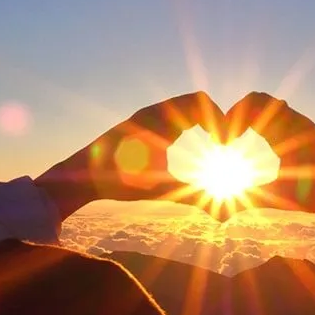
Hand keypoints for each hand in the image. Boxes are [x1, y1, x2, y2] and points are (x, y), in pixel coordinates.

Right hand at [35, 92, 224, 220]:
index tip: (227, 145)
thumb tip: (221, 215)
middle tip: (228, 140)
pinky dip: (188, 120)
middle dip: (220, 115)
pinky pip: (167, 110)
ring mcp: (146, 115)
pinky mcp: (136, 120)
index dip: (219, 123)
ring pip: (187, 99)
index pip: (199, 112)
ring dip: (209, 116)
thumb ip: (191, 196)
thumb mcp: (166, 190)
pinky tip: (194, 140)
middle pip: (198, 99)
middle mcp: (158, 116)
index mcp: (166, 128)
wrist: (86, 181)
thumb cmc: (122, 184)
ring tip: (220, 140)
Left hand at [225, 92, 314, 243]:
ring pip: (265, 98)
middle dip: (232, 112)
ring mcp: (299, 124)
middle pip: (255, 100)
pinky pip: (282, 110)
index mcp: (280, 137)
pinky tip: (249, 135)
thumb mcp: (277, 196)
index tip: (219, 142)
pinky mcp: (309, 128)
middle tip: (220, 136)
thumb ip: (253, 198)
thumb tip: (226, 212)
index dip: (231, 123)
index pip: (251, 116)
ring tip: (230, 134)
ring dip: (242, 110)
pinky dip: (260, 117)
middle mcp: (288, 126)